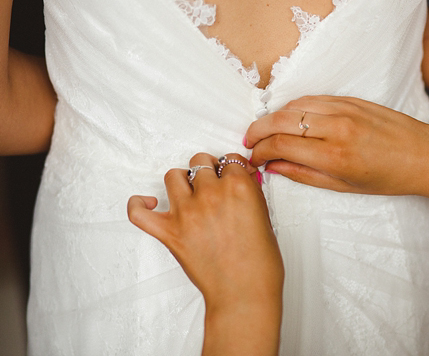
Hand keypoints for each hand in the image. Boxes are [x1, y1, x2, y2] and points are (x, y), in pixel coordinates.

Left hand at [127, 153, 282, 354]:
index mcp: (239, 188)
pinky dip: (138, 205)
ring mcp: (187, 212)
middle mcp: (211, 194)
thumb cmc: (259, 263)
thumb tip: (240, 182)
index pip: (229, 160)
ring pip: (173, 176)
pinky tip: (148, 203)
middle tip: (211, 184)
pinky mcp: (169, 232)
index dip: (230, 168)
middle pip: (199, 162)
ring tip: (188, 192)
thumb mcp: (264, 217)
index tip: (230, 175)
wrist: (244, 293)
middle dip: (207, 170)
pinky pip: (139, 212)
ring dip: (181, 181)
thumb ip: (249, 195)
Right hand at [245, 95, 428, 195]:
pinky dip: (294, 107)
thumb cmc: (388, 178)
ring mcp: (343, 109)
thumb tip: (273, 168)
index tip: (253, 159)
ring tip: (265, 132)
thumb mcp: (344, 186)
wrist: (423, 155)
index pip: (280, 145)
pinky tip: (289, 119)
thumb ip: (304, 175)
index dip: (259, 152)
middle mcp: (336, 128)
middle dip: (257, 131)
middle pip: (280, 121)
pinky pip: (312, 98)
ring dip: (272, 117)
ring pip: (293, 105)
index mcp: (334, 156)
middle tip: (249, 143)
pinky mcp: (350, 99)